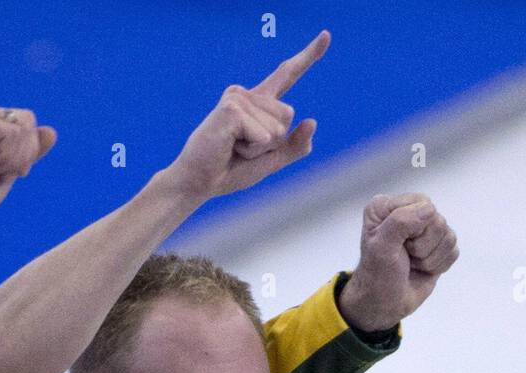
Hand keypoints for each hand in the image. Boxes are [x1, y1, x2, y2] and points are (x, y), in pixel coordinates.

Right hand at [0, 103, 57, 220]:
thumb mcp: (10, 171)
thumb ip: (29, 151)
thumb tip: (52, 131)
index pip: (26, 122)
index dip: (27, 151)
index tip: (5, 172)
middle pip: (28, 119)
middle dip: (24, 154)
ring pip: (23, 125)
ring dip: (13, 158)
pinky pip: (13, 134)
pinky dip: (6, 159)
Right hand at [161, 31, 329, 200]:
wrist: (199, 183)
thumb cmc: (230, 171)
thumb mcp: (271, 160)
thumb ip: (294, 146)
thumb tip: (312, 121)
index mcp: (259, 104)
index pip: (287, 75)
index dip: (308, 55)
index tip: (326, 35)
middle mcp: (248, 95)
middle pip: (288, 115)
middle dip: (272, 142)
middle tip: (241, 149)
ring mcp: (238, 98)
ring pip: (277, 128)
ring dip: (259, 149)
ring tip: (233, 148)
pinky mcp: (232, 108)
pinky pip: (263, 136)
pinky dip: (251, 149)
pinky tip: (229, 147)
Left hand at [340, 193, 458, 330]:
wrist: (384, 303)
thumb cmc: (377, 276)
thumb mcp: (381, 247)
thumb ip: (401, 222)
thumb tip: (430, 209)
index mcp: (387, 206)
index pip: (424, 205)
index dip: (416, 229)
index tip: (398, 246)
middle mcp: (406, 212)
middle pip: (439, 221)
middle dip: (423, 247)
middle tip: (405, 257)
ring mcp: (424, 229)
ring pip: (449, 236)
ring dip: (430, 258)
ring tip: (411, 264)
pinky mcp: (437, 246)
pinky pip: (454, 250)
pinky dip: (438, 265)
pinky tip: (422, 269)